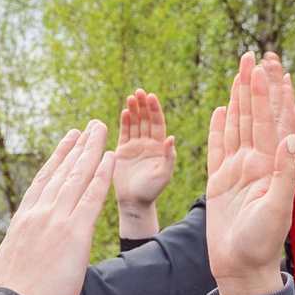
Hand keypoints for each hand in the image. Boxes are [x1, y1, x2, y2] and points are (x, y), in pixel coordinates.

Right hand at [0, 121, 115, 294]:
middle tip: (91, 126)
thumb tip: (25, 253)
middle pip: (63, 172)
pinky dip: (102, 175)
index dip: (58, 158)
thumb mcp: (10, 264)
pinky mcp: (74, 234)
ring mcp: (56, 222)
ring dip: (92, 150)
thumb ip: (22, 250)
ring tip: (102, 130)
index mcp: (23, 221)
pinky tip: (111, 158)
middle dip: (79, 146)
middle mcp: (38, 215)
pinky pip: (91, 197)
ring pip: (77, 177)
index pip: (43, 181)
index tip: (68, 141)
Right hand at [112, 89, 175, 236]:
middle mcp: (148, 144)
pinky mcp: (123, 151)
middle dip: (143, 105)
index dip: (154, 110)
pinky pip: (124, 133)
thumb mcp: (164, 174)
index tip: (151, 96)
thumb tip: (171, 137)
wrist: (134, 202)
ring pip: (134, 124)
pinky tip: (124, 111)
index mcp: (159, 147)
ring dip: (133, 110)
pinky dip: (124, 122)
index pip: (157, 123)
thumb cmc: (151, 190)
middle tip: (139, 91)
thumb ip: (168, 157)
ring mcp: (135, 146)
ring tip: (130, 97)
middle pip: (145, 120)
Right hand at [204, 54, 294, 294]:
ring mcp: (237, 171)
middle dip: (254, 87)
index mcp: (271, 166)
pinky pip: (218, 148)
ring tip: (239, 74)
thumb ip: (282, 175)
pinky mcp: (219, 181)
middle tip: (253, 57)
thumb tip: (287, 141)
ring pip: (237, 127)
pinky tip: (221, 110)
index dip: (273, 94)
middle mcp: (256, 164)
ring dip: (238, 99)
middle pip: (255, 117)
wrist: (241, 268)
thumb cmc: (261, 244)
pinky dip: (219, 128)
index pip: (273, 122)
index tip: (273, 68)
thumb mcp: (276, 210)